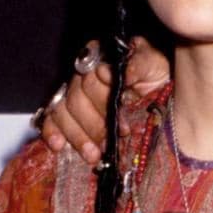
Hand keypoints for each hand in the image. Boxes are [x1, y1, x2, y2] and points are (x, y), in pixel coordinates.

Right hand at [41, 36, 170, 164]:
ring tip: (93, 155)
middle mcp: (84, 73)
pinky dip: (52, 132)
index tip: (121, 108)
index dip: (104, 94)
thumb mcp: (155, 65)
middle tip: (110, 142)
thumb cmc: (156, 75)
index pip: (93, 74)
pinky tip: (58, 146)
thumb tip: (123, 73)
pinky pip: (51, 119)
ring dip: (77, 135)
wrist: (161, 94)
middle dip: (94, 123)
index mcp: (103, 58)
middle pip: (76, 98)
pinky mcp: (67, 112)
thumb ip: (140, 64)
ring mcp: (73, 92)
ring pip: (63, 112)